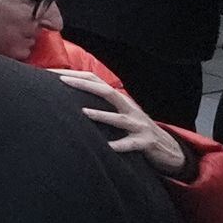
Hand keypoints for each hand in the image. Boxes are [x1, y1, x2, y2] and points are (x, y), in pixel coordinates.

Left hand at [55, 68, 185, 173]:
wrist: (168, 149)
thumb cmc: (136, 130)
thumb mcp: (120, 114)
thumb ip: (102, 105)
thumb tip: (71, 99)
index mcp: (120, 100)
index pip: (97, 81)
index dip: (77, 75)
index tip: (54, 73)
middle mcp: (129, 109)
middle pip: (106, 92)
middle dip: (84, 85)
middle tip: (62, 80)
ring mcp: (138, 125)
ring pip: (118, 118)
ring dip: (101, 115)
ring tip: (83, 112)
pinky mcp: (145, 143)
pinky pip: (131, 144)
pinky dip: (120, 145)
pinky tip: (108, 147)